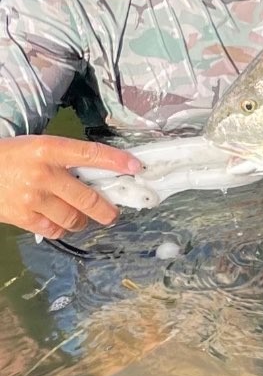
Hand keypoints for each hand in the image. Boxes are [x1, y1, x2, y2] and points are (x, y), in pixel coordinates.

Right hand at [0, 135, 140, 238]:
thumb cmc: (13, 156)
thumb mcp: (40, 146)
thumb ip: (68, 158)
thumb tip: (103, 172)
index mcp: (49, 149)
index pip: (91, 154)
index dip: (116, 161)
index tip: (136, 168)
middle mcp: (44, 174)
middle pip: (87, 197)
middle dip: (107, 209)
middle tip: (114, 214)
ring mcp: (32, 198)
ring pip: (74, 218)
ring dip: (85, 220)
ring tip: (85, 217)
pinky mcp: (22, 217)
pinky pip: (54, 229)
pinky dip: (63, 228)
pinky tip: (63, 222)